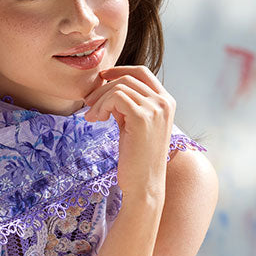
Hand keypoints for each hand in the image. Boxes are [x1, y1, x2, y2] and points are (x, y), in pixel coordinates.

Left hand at [82, 64, 173, 200]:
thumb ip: (127, 105)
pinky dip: (102, 105)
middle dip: (103, 88)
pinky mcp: (142, 117)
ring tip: (92, 117)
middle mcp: (164, 102)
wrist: (144, 185)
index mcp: (166, 101)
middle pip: (128, 78)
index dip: (119, 71)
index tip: (102, 78)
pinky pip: (116, 97)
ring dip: (100, 100)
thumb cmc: (137, 159)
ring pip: (119, 87)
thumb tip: (107, 89)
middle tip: (88, 103)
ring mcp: (155, 108)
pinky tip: (96, 119)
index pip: (142, 72)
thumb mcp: (134, 125)